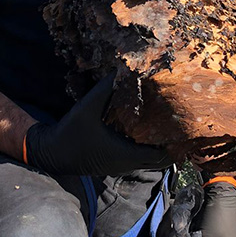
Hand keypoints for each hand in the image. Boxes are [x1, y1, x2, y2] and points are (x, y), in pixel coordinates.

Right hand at [23, 76, 170, 177]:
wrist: (52, 153)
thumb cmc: (70, 132)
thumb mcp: (87, 106)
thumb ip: (105, 88)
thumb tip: (121, 69)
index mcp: (125, 153)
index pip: (161, 156)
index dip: (175, 145)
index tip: (183, 128)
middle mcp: (127, 164)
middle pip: (161, 161)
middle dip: (172, 146)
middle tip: (181, 126)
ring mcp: (121, 167)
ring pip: (150, 162)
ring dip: (160, 148)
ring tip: (168, 127)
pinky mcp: (115, 165)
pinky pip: (139, 161)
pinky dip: (147, 150)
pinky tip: (147, 132)